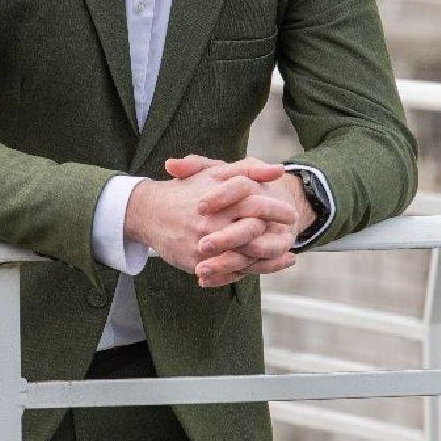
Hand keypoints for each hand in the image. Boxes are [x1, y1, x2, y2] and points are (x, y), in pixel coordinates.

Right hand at [125, 159, 296, 280]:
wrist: (149, 212)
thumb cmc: (188, 189)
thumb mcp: (215, 173)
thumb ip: (248, 169)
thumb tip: (280, 169)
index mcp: (219, 200)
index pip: (256, 205)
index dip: (277, 210)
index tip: (291, 213)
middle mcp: (212, 224)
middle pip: (252, 235)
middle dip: (275, 237)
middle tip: (290, 235)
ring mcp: (204, 245)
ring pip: (242, 258)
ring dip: (266, 259)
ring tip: (285, 255)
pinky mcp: (196, 263)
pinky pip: (227, 271)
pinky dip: (247, 270)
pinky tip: (262, 265)